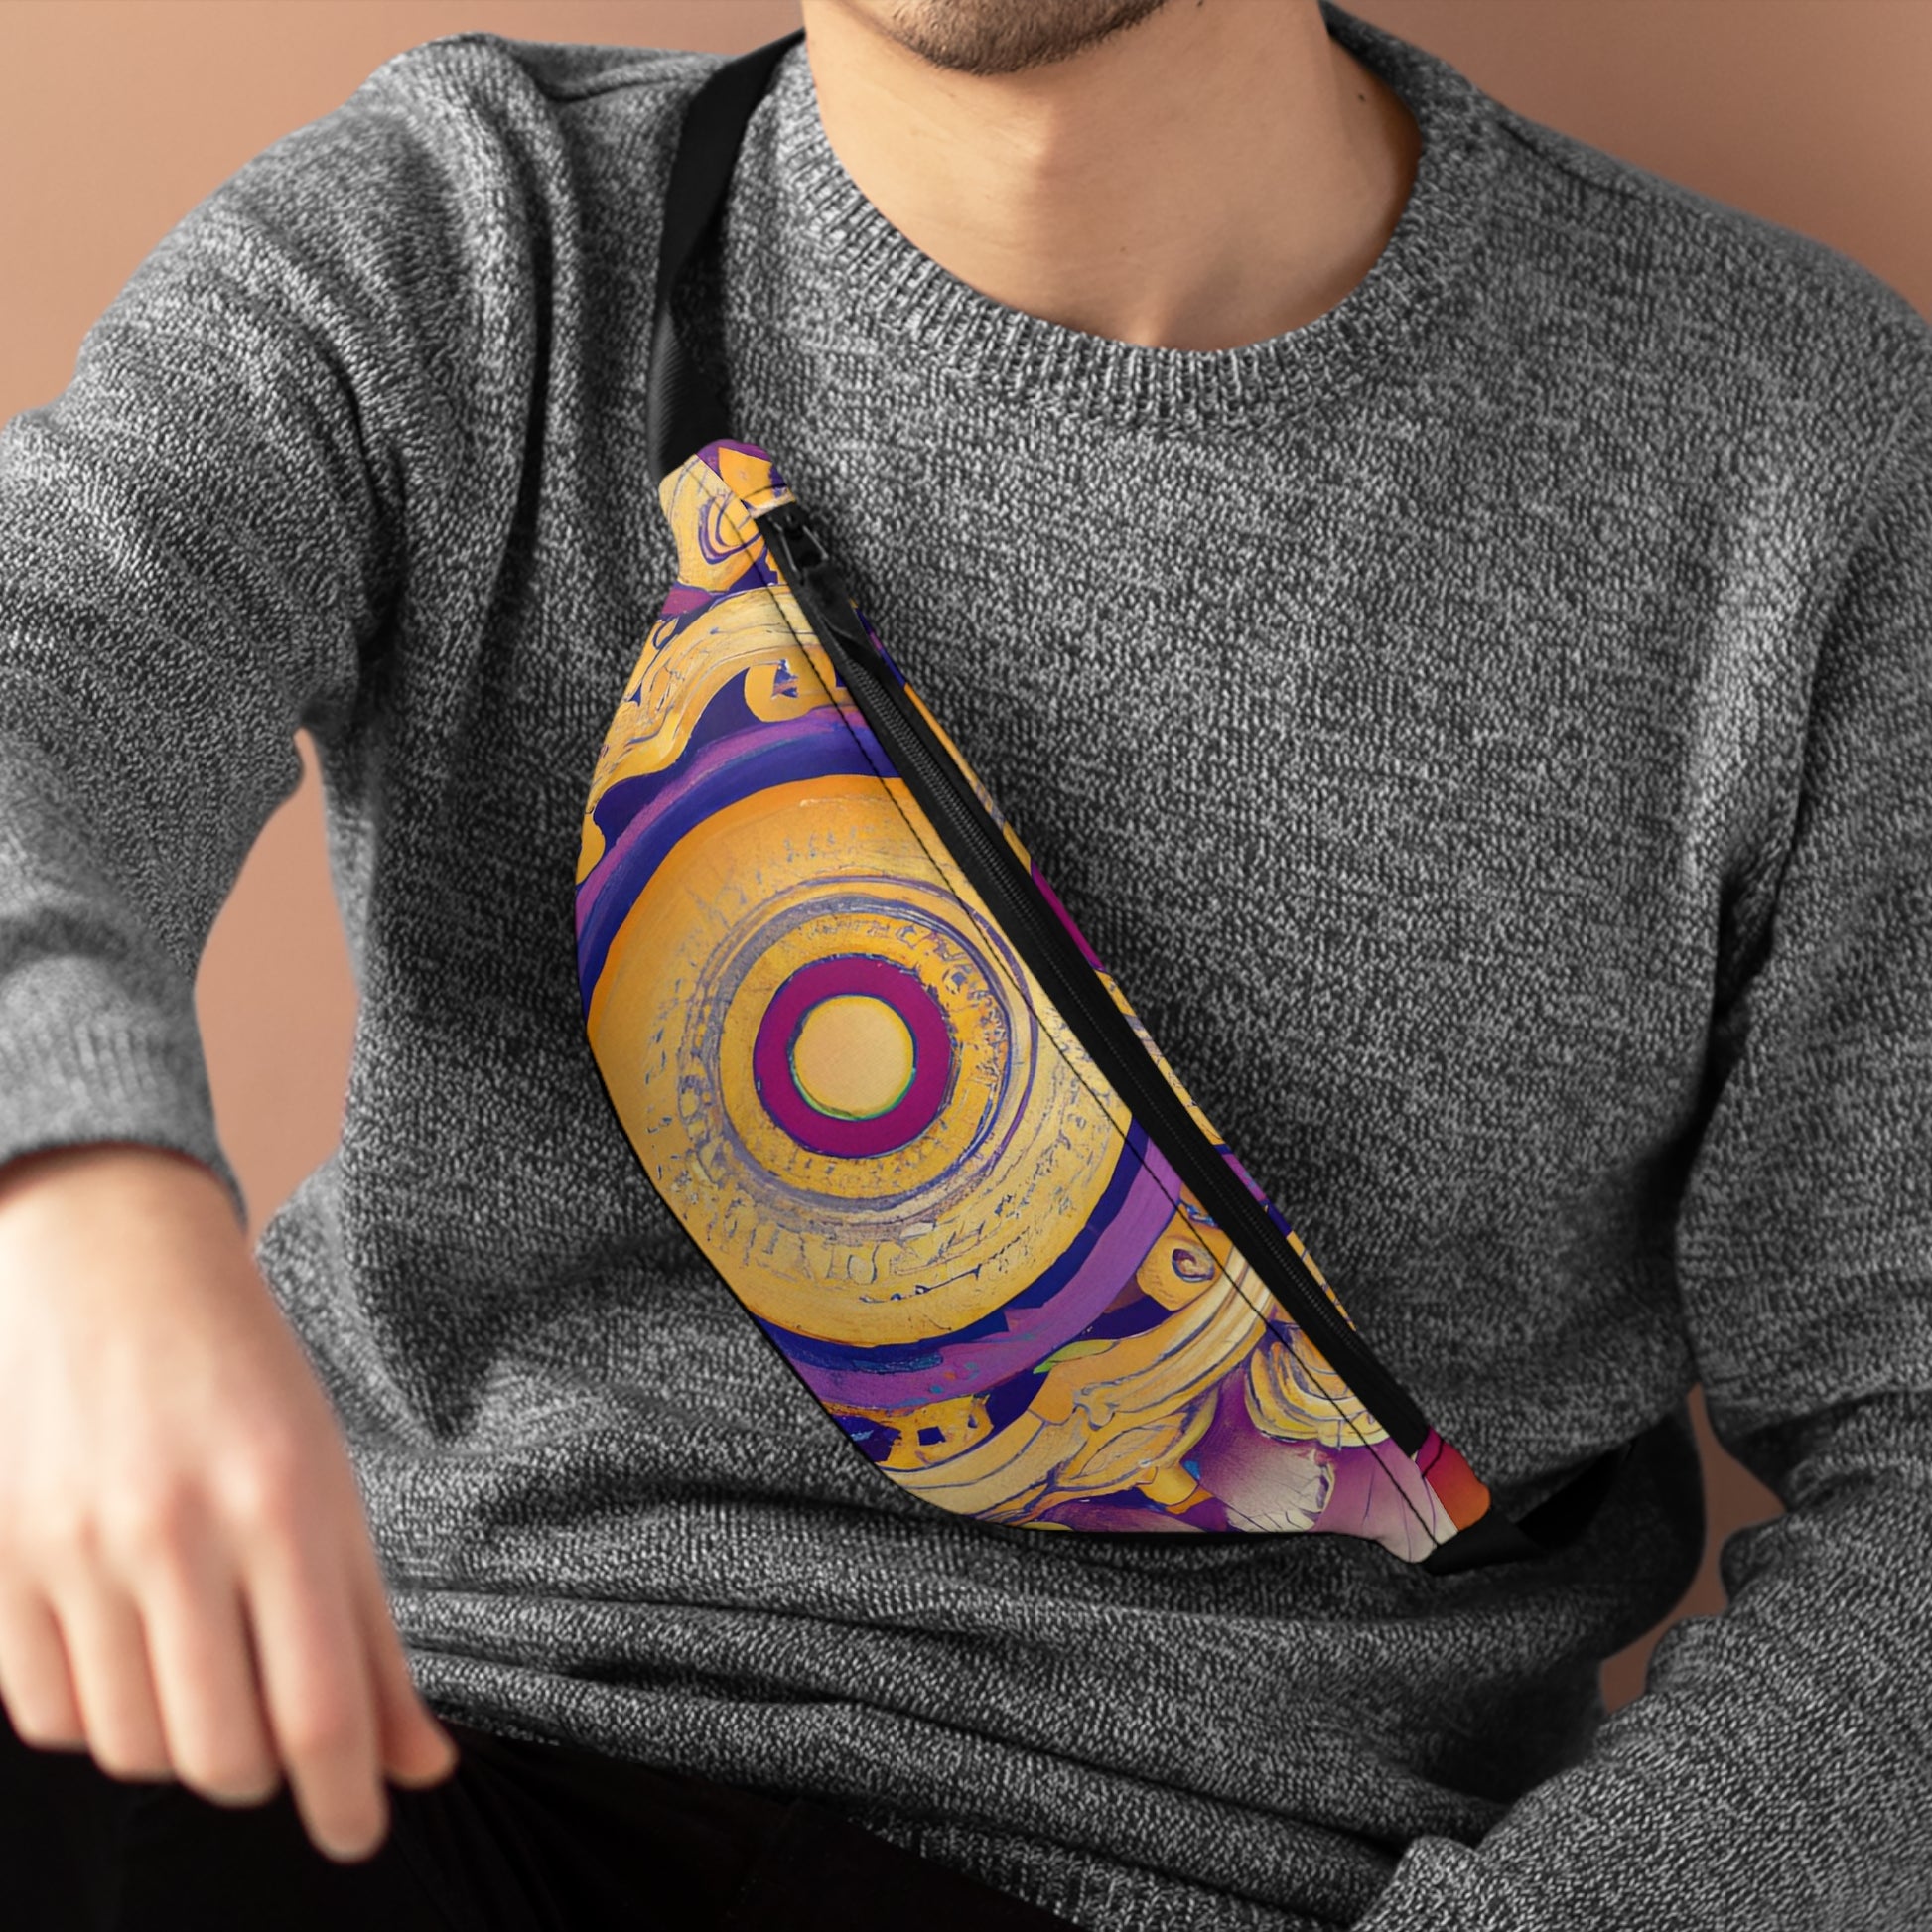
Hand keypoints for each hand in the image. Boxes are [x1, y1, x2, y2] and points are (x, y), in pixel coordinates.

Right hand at [0, 1141, 458, 1861]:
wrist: (114, 1269)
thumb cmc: (246, 1381)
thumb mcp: (335, 1488)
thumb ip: (372, 1636)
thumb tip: (420, 1767)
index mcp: (284, 1503)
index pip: (319, 1707)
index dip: (345, 1800)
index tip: (360, 1831)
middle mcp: (177, 1532)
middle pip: (222, 1754)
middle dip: (265, 1774)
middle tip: (279, 1729)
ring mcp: (75, 1552)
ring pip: (134, 1749)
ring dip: (183, 1746)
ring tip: (208, 1679)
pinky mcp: (1, 1568)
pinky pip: (49, 1717)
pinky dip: (102, 1717)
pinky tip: (133, 1656)